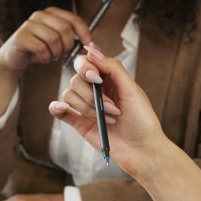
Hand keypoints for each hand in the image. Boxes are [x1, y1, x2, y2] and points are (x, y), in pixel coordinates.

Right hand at [0, 8, 91, 73]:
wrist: (14, 58)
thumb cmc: (39, 49)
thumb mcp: (59, 42)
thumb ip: (75, 40)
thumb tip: (95, 47)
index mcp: (52, 13)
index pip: (74, 19)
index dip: (84, 34)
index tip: (89, 47)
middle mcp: (40, 15)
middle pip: (65, 30)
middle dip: (67, 47)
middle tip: (61, 55)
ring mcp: (29, 25)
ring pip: (54, 40)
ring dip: (55, 54)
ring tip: (50, 56)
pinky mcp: (21, 37)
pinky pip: (42, 49)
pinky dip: (45, 58)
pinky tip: (41, 58)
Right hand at [48, 45, 170, 180]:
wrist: (143, 151)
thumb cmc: (143, 121)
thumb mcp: (132, 90)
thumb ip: (112, 68)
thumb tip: (91, 50)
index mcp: (109, 79)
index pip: (86, 62)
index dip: (87, 67)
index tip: (97, 78)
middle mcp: (96, 91)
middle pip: (76, 79)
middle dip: (92, 94)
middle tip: (113, 108)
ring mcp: (86, 107)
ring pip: (69, 95)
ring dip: (87, 107)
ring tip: (108, 119)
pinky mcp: (80, 123)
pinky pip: (59, 111)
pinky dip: (57, 108)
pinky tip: (62, 109)